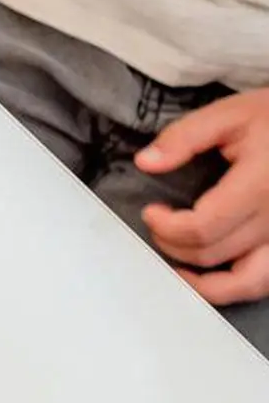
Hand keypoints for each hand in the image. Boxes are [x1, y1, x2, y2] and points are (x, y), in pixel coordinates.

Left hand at [136, 89, 268, 304]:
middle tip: (160, 224)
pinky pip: (263, 283)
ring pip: (241, 283)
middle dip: (172, 243)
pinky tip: (208, 275)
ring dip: (199, 277)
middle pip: (212, 253)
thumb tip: (145, 162)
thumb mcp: (230, 115)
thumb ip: (184, 137)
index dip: (167, 227)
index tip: (152, 212)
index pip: (203, 227)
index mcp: (261, 185)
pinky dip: (232, 288)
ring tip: (177, 255)